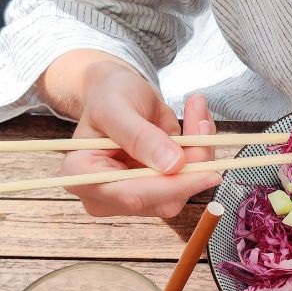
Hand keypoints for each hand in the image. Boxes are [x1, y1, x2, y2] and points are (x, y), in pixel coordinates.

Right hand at [60, 63, 221, 216]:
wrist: (118, 92)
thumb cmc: (109, 95)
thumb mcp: (118, 107)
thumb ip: (141, 136)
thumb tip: (173, 165)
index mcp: (81, 175)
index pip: (132, 194)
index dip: (173, 186)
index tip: (210, 172)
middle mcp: (105, 195)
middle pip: (163, 198)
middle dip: (192, 163)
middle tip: (203, 123)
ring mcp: (133, 196)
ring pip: (182, 190)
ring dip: (200, 153)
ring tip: (197, 114)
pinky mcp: (157, 191)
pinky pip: (189, 180)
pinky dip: (201, 152)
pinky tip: (198, 124)